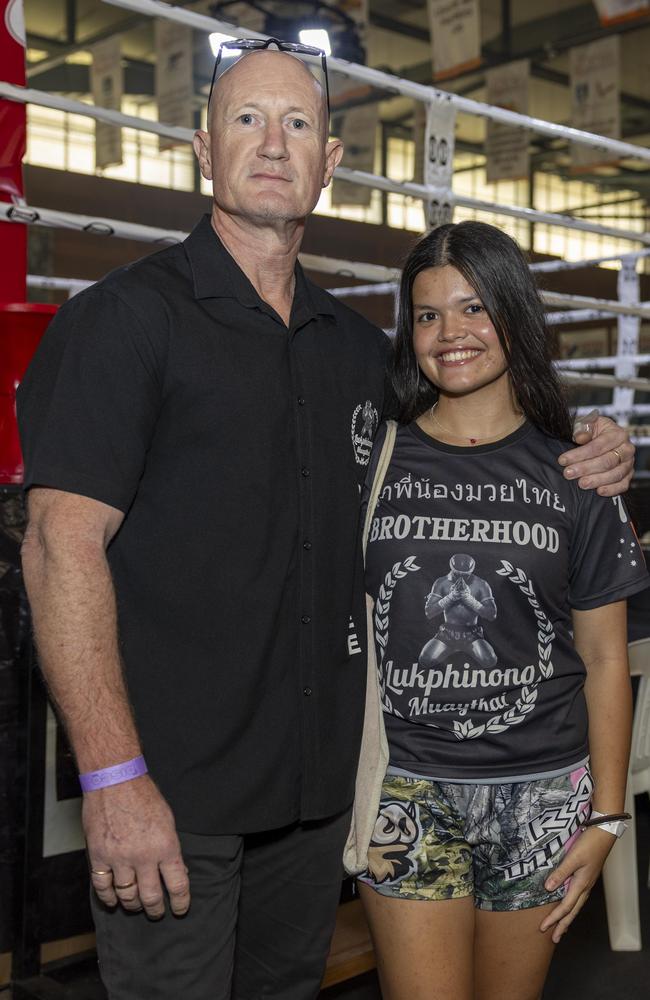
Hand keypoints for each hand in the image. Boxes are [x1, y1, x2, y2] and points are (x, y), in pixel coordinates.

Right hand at [85, 775, 189, 918]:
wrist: (115, 780)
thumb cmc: (144, 795)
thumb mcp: (168, 820)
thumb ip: (170, 848)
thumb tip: (177, 872)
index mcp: (165, 846)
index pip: (177, 884)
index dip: (180, 901)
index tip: (181, 909)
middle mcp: (143, 856)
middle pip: (151, 896)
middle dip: (156, 909)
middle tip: (158, 913)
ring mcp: (119, 858)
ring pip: (127, 895)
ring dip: (133, 905)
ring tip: (136, 906)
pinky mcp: (98, 856)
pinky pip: (103, 887)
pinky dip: (108, 898)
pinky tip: (114, 901)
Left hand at [539, 828, 614, 942]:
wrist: (603, 834)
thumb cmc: (588, 845)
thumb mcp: (573, 858)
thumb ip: (560, 873)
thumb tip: (548, 889)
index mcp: (581, 885)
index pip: (565, 907)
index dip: (554, 918)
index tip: (543, 928)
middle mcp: (584, 887)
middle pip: (572, 912)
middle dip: (562, 925)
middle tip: (554, 938)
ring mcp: (586, 883)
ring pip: (575, 906)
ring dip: (567, 918)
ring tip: (561, 929)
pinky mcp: (586, 877)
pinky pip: (577, 897)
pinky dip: (571, 906)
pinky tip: (568, 906)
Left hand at [558, 410, 633, 495]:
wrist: (602, 438)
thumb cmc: (593, 431)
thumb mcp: (586, 424)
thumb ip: (582, 428)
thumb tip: (580, 436)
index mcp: (617, 433)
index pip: (598, 446)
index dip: (579, 454)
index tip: (563, 460)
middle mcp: (626, 448)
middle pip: (607, 461)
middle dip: (586, 468)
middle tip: (568, 473)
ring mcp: (628, 463)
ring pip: (615, 474)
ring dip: (597, 480)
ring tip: (581, 484)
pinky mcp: (628, 475)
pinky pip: (623, 484)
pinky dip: (612, 489)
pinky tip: (599, 491)